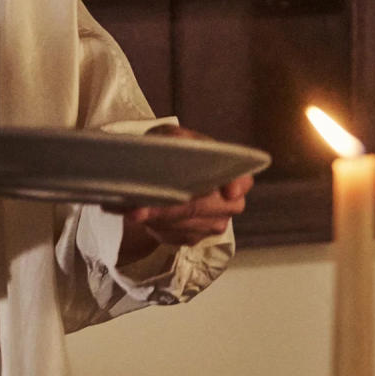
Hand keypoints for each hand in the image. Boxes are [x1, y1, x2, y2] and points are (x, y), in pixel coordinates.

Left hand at [111, 125, 250, 265]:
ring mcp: (213, 224)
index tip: (228, 192)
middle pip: (203, 208)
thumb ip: (176, 138)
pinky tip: (141, 216)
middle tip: (140, 208)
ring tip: (133, 211)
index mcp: (232, 172)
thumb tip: (174, 145)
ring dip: (158, 219)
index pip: (242, 181)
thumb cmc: (173, 152)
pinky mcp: (193, 238)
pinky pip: (174, 236)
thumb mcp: (172, 136)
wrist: (163, 177)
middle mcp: (229, 202)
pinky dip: (155, 227)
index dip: (235, 185)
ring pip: (185, 225)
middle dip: (171, 209)